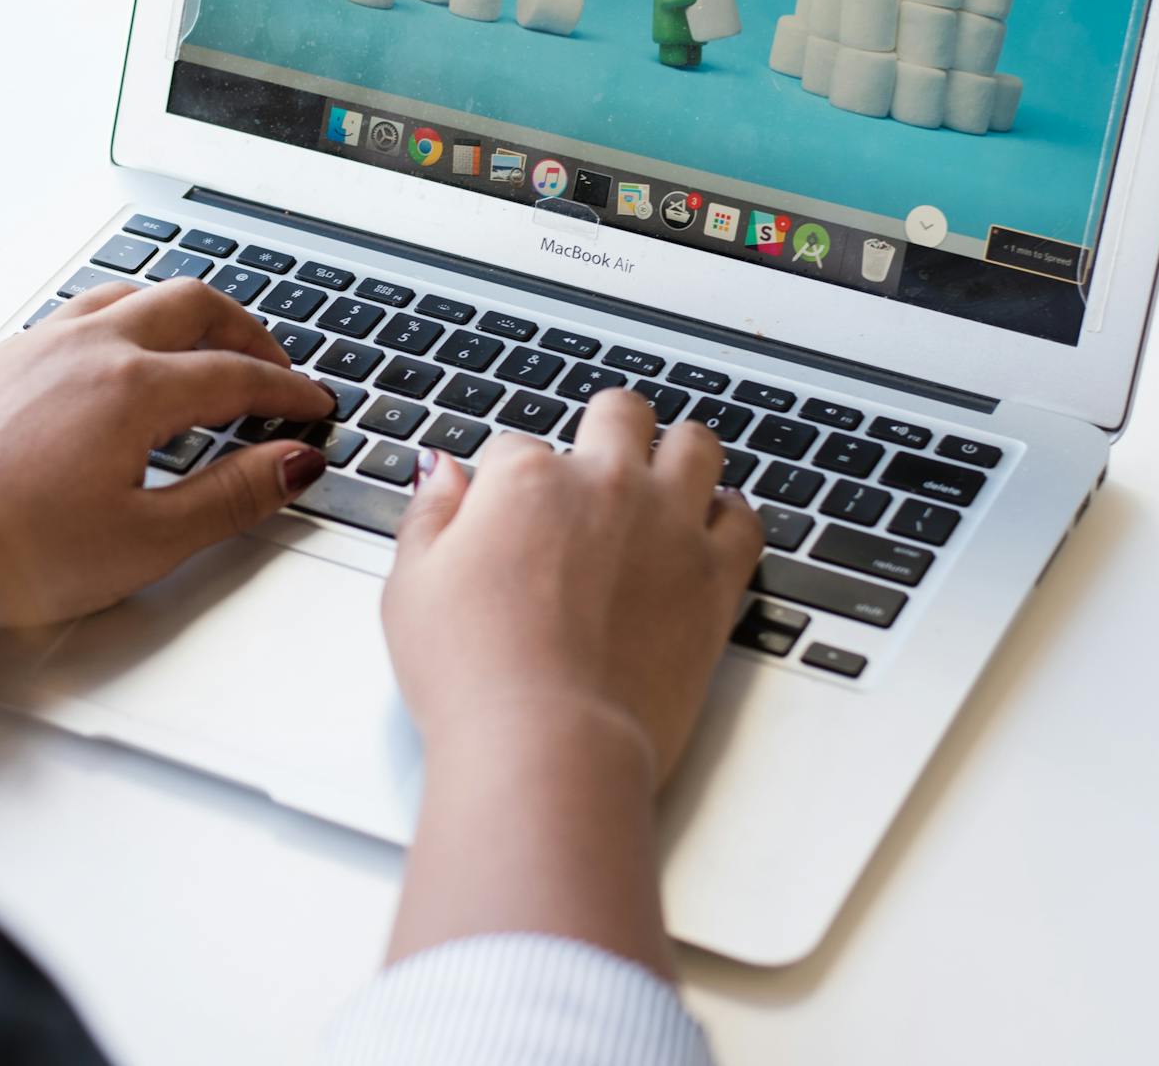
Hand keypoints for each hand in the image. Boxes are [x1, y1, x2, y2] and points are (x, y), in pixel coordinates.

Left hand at [0, 277, 336, 628]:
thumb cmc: (9, 553)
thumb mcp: (145, 542)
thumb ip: (230, 497)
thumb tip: (291, 464)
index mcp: (133, 389)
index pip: (237, 374)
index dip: (287, 391)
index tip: (313, 407)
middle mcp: (88, 348)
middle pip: (192, 306)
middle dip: (247, 332)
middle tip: (275, 367)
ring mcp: (38, 346)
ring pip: (131, 295)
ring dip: (183, 315)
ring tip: (205, 349)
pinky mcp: (0, 361)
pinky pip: (80, 313)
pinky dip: (125, 322)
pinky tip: (119, 360)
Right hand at [381, 387, 761, 782]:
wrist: (548, 743)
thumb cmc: (473, 674)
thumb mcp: (412, 586)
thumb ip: (430, 514)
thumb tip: (442, 470)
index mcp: (528, 479)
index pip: (517, 447)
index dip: (507, 482)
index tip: (503, 517)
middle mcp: (606, 485)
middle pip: (620, 414)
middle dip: (606, 428)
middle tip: (597, 462)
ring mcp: (669, 527)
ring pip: (697, 446)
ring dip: (678, 453)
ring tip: (666, 476)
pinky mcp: (715, 580)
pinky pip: (746, 520)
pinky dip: (731, 516)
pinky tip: (712, 526)